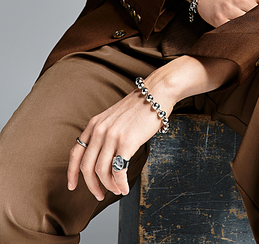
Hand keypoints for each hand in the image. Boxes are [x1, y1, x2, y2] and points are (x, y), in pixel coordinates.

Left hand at [67, 55, 236, 199]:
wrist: (156, 93)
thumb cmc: (139, 106)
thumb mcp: (114, 117)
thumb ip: (104, 133)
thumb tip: (102, 156)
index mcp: (94, 124)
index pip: (75, 153)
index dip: (71, 173)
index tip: (72, 186)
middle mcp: (99, 130)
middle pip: (87, 167)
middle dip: (91, 185)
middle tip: (99, 195)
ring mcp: (112, 136)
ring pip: (102, 172)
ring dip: (109, 186)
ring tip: (117, 190)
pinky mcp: (126, 142)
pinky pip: (118, 170)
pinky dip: (120, 183)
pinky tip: (124, 188)